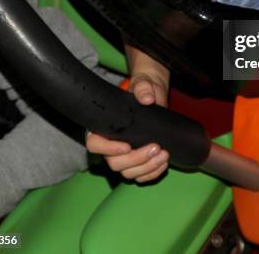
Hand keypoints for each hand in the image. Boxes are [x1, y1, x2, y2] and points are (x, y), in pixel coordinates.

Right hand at [87, 49, 170, 182]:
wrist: (156, 96)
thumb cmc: (143, 89)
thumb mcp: (143, 83)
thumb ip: (143, 87)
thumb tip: (146, 98)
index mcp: (104, 126)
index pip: (94, 144)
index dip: (108, 149)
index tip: (127, 146)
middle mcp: (111, 145)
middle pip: (114, 163)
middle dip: (136, 159)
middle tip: (156, 147)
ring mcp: (124, 156)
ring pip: (128, 173)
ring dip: (147, 167)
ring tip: (164, 154)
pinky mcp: (138, 161)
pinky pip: (141, 176)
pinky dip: (153, 172)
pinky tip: (163, 162)